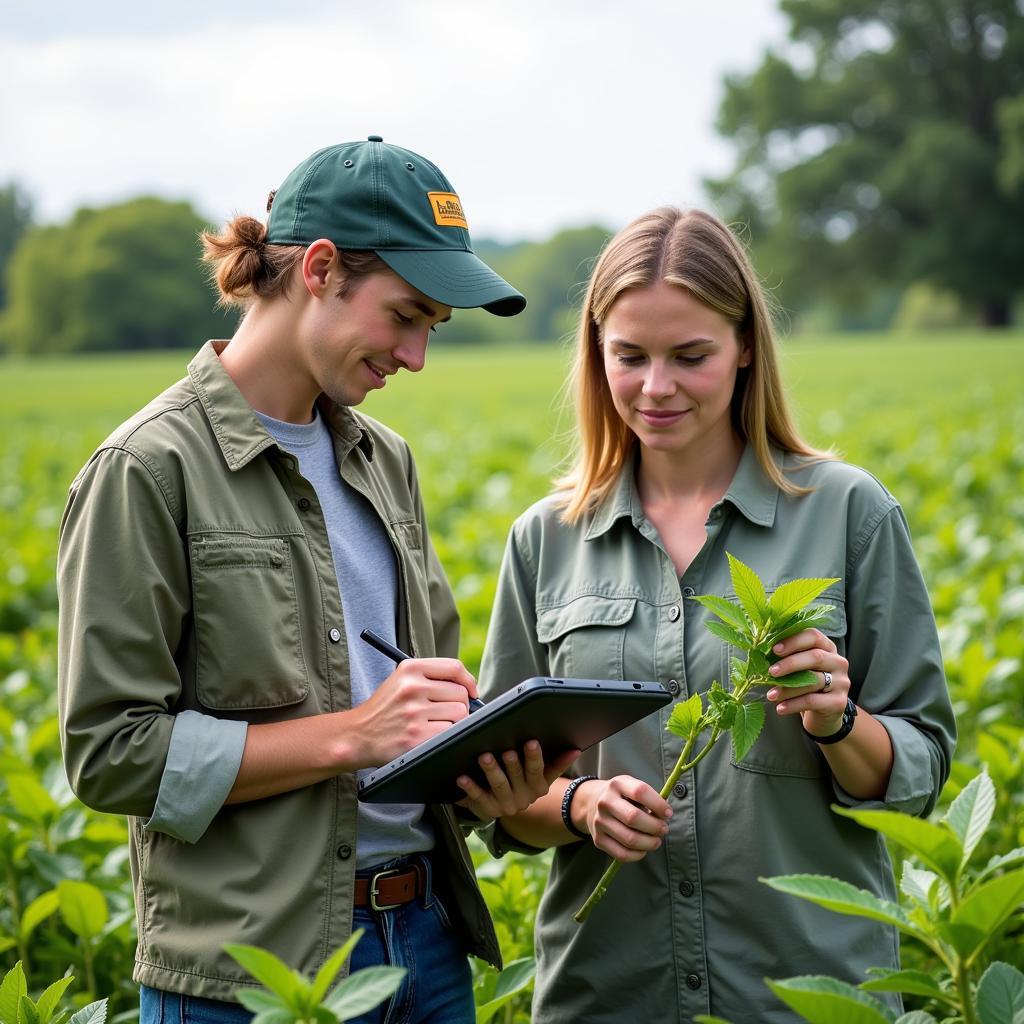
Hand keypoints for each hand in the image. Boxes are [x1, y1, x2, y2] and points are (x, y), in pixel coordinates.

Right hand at [354, 658, 478, 764]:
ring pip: (459, 713)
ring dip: (453, 722)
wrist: (357, 735)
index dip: (469, 680)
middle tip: (446, 713)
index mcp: (410, 668)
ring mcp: (414, 712)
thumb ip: (431, 677)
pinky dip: (445, 736)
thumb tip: (468, 687)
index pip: (454, 667)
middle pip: (461, 693)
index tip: (472, 691)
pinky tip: (429, 735)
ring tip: (433, 724)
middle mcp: (412, 687)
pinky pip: (450, 732)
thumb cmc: (384, 709)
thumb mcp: (400, 681)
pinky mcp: (416, 735)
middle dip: (460, 704)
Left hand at [455, 742, 580, 820]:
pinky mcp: (488, 809)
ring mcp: (506, 805)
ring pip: (499, 786)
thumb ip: (557, 762)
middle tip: (508, 750)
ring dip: (492, 771)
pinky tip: (462, 777)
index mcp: (538, 787)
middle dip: (513, 764)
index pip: (538, 771)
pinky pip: (478, 797)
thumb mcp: (542, 775)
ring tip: (485, 757)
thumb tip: (576, 749)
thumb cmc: (524, 781)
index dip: (535, 757)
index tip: (531, 742)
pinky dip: (470, 787)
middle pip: (518, 777)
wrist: (505, 806)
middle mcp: (524, 798)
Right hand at [574, 775, 671, 862]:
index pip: (640, 792)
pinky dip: (638, 855)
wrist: (591, 802)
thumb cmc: (621, 796)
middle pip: (634, 818)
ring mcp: (599, 822)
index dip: (658, 804)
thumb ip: (648, 798)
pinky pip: (622, 854)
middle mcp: (605, 802)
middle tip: (664, 829)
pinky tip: (643, 849)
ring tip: (656, 841)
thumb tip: (665, 816)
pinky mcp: (598, 839)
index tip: (668, 814)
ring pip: (629, 839)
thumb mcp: (631, 787)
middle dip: (655, 827)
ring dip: (649, 843)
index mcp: (617, 784)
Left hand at [766, 628, 850, 735]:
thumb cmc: (806, 686)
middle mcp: (838, 662)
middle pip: (816, 656)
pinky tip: (780, 708)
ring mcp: (841, 682)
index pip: (813, 636)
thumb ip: (788, 657)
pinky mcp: (838, 702)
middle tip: (771, 671)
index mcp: (827, 648)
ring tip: (770, 695)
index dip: (793, 641)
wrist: (823, 715)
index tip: (775, 649)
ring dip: (788, 688)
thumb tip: (761, 652)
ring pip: (813, 681)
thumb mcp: (799, 669)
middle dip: (790, 663)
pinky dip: (793, 704)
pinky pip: (813, 701)